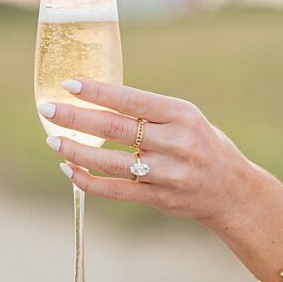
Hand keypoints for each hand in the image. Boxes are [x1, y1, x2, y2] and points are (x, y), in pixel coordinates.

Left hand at [41, 79, 262, 232]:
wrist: (234, 191)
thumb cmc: (201, 145)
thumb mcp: (185, 118)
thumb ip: (149, 111)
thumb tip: (97, 98)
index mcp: (181, 114)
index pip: (131, 100)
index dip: (98, 92)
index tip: (69, 84)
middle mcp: (176, 142)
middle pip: (116, 129)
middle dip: (77, 118)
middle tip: (47, 109)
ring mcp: (168, 172)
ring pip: (111, 162)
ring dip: (76, 151)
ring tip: (52, 140)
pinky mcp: (159, 197)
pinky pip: (116, 190)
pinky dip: (89, 180)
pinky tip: (69, 169)